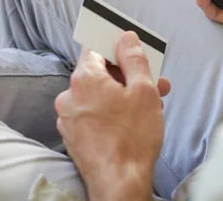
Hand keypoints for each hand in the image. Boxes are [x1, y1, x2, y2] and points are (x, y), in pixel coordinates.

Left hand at [55, 32, 170, 200]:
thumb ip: (134, 59)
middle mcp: (69, 96)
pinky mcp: (73, 136)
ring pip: (98, 95)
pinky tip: (132, 121)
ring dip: (122, 95)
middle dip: (128, 76)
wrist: (120, 183)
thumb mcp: (144, 90)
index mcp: (84, 79)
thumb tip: (126, 39)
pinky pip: (93, 113)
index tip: (133, 52)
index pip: (96, 47)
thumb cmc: (133, 138)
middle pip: (99, 73)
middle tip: (154, 83)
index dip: (116, 47)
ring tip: (150, 106)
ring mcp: (68, 118)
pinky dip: (111, 112)